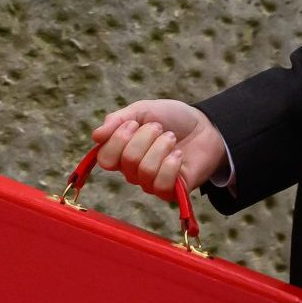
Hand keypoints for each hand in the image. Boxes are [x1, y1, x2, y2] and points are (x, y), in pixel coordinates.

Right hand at [90, 99, 227, 200]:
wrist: (205, 126)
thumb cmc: (172, 118)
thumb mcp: (143, 110)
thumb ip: (118, 120)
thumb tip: (96, 136)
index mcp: (121, 153)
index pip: (105, 158)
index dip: (118, 139)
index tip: (134, 123)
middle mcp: (132, 172)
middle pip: (127, 161)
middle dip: (146, 138)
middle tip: (159, 128)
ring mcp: (151, 183)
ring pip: (145, 171)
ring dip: (161, 147)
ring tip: (171, 138)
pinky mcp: (170, 192)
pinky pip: (162, 183)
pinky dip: (171, 164)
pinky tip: (178, 155)